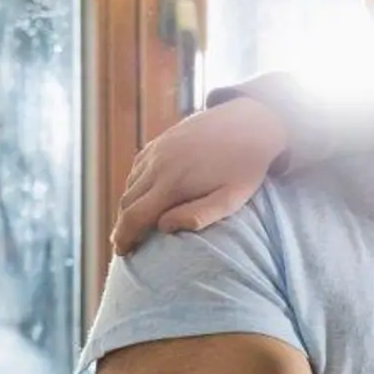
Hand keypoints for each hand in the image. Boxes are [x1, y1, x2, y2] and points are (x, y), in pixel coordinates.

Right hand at [110, 98, 288, 254]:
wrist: (251, 121)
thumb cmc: (245, 167)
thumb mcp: (231, 198)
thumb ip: (199, 215)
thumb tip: (164, 227)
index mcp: (172, 184)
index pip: (135, 217)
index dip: (124, 238)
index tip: (122, 252)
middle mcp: (158, 165)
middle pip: (127, 202)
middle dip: (123, 226)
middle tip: (126, 244)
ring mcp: (158, 150)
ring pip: (130, 184)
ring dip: (129, 206)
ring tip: (136, 223)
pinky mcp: (162, 140)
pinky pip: (138, 167)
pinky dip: (135, 184)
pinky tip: (144, 195)